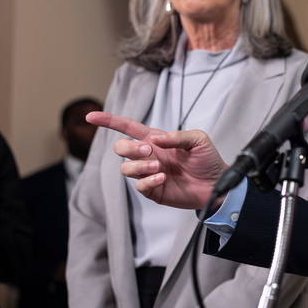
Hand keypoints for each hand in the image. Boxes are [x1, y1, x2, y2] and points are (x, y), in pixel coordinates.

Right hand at [87, 111, 226, 209]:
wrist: (217, 184)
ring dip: (138, 166)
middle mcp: (149, 156)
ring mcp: (149, 173)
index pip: (127, 128)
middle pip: (120, 148)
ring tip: (159, 167)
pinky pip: (139, 186)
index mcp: (156, 140)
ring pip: (126, 169)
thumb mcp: (198, 140)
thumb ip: (177, 136)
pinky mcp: (153, 190)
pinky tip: (162, 178)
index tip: (90, 117)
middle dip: (129, 148)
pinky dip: (148, 181)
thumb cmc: (208, 160)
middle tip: (148, 151)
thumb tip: (155, 140)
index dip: (108, 121)